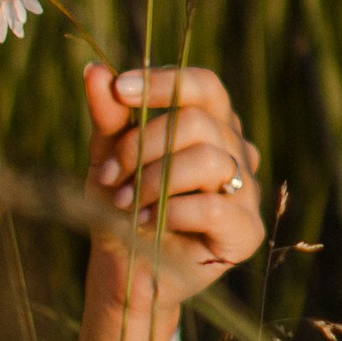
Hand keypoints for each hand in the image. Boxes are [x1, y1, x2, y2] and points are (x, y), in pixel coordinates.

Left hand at [82, 60, 265, 304]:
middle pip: (199, 122)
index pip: (204, 86)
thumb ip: (108, 116)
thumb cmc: (120, 204)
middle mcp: (236, 151)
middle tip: (109, 175)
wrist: (123, 268)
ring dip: (155, 180)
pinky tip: (144, 222)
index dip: (164, 83)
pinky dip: (171, 211)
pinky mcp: (246, 231)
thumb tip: (95, 72)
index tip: (119, 90)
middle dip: (144, 145)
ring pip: (210, 161)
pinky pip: (213, 207)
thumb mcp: (107, 155)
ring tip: (125, 202)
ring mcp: (246, 191)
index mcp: (211, 124)